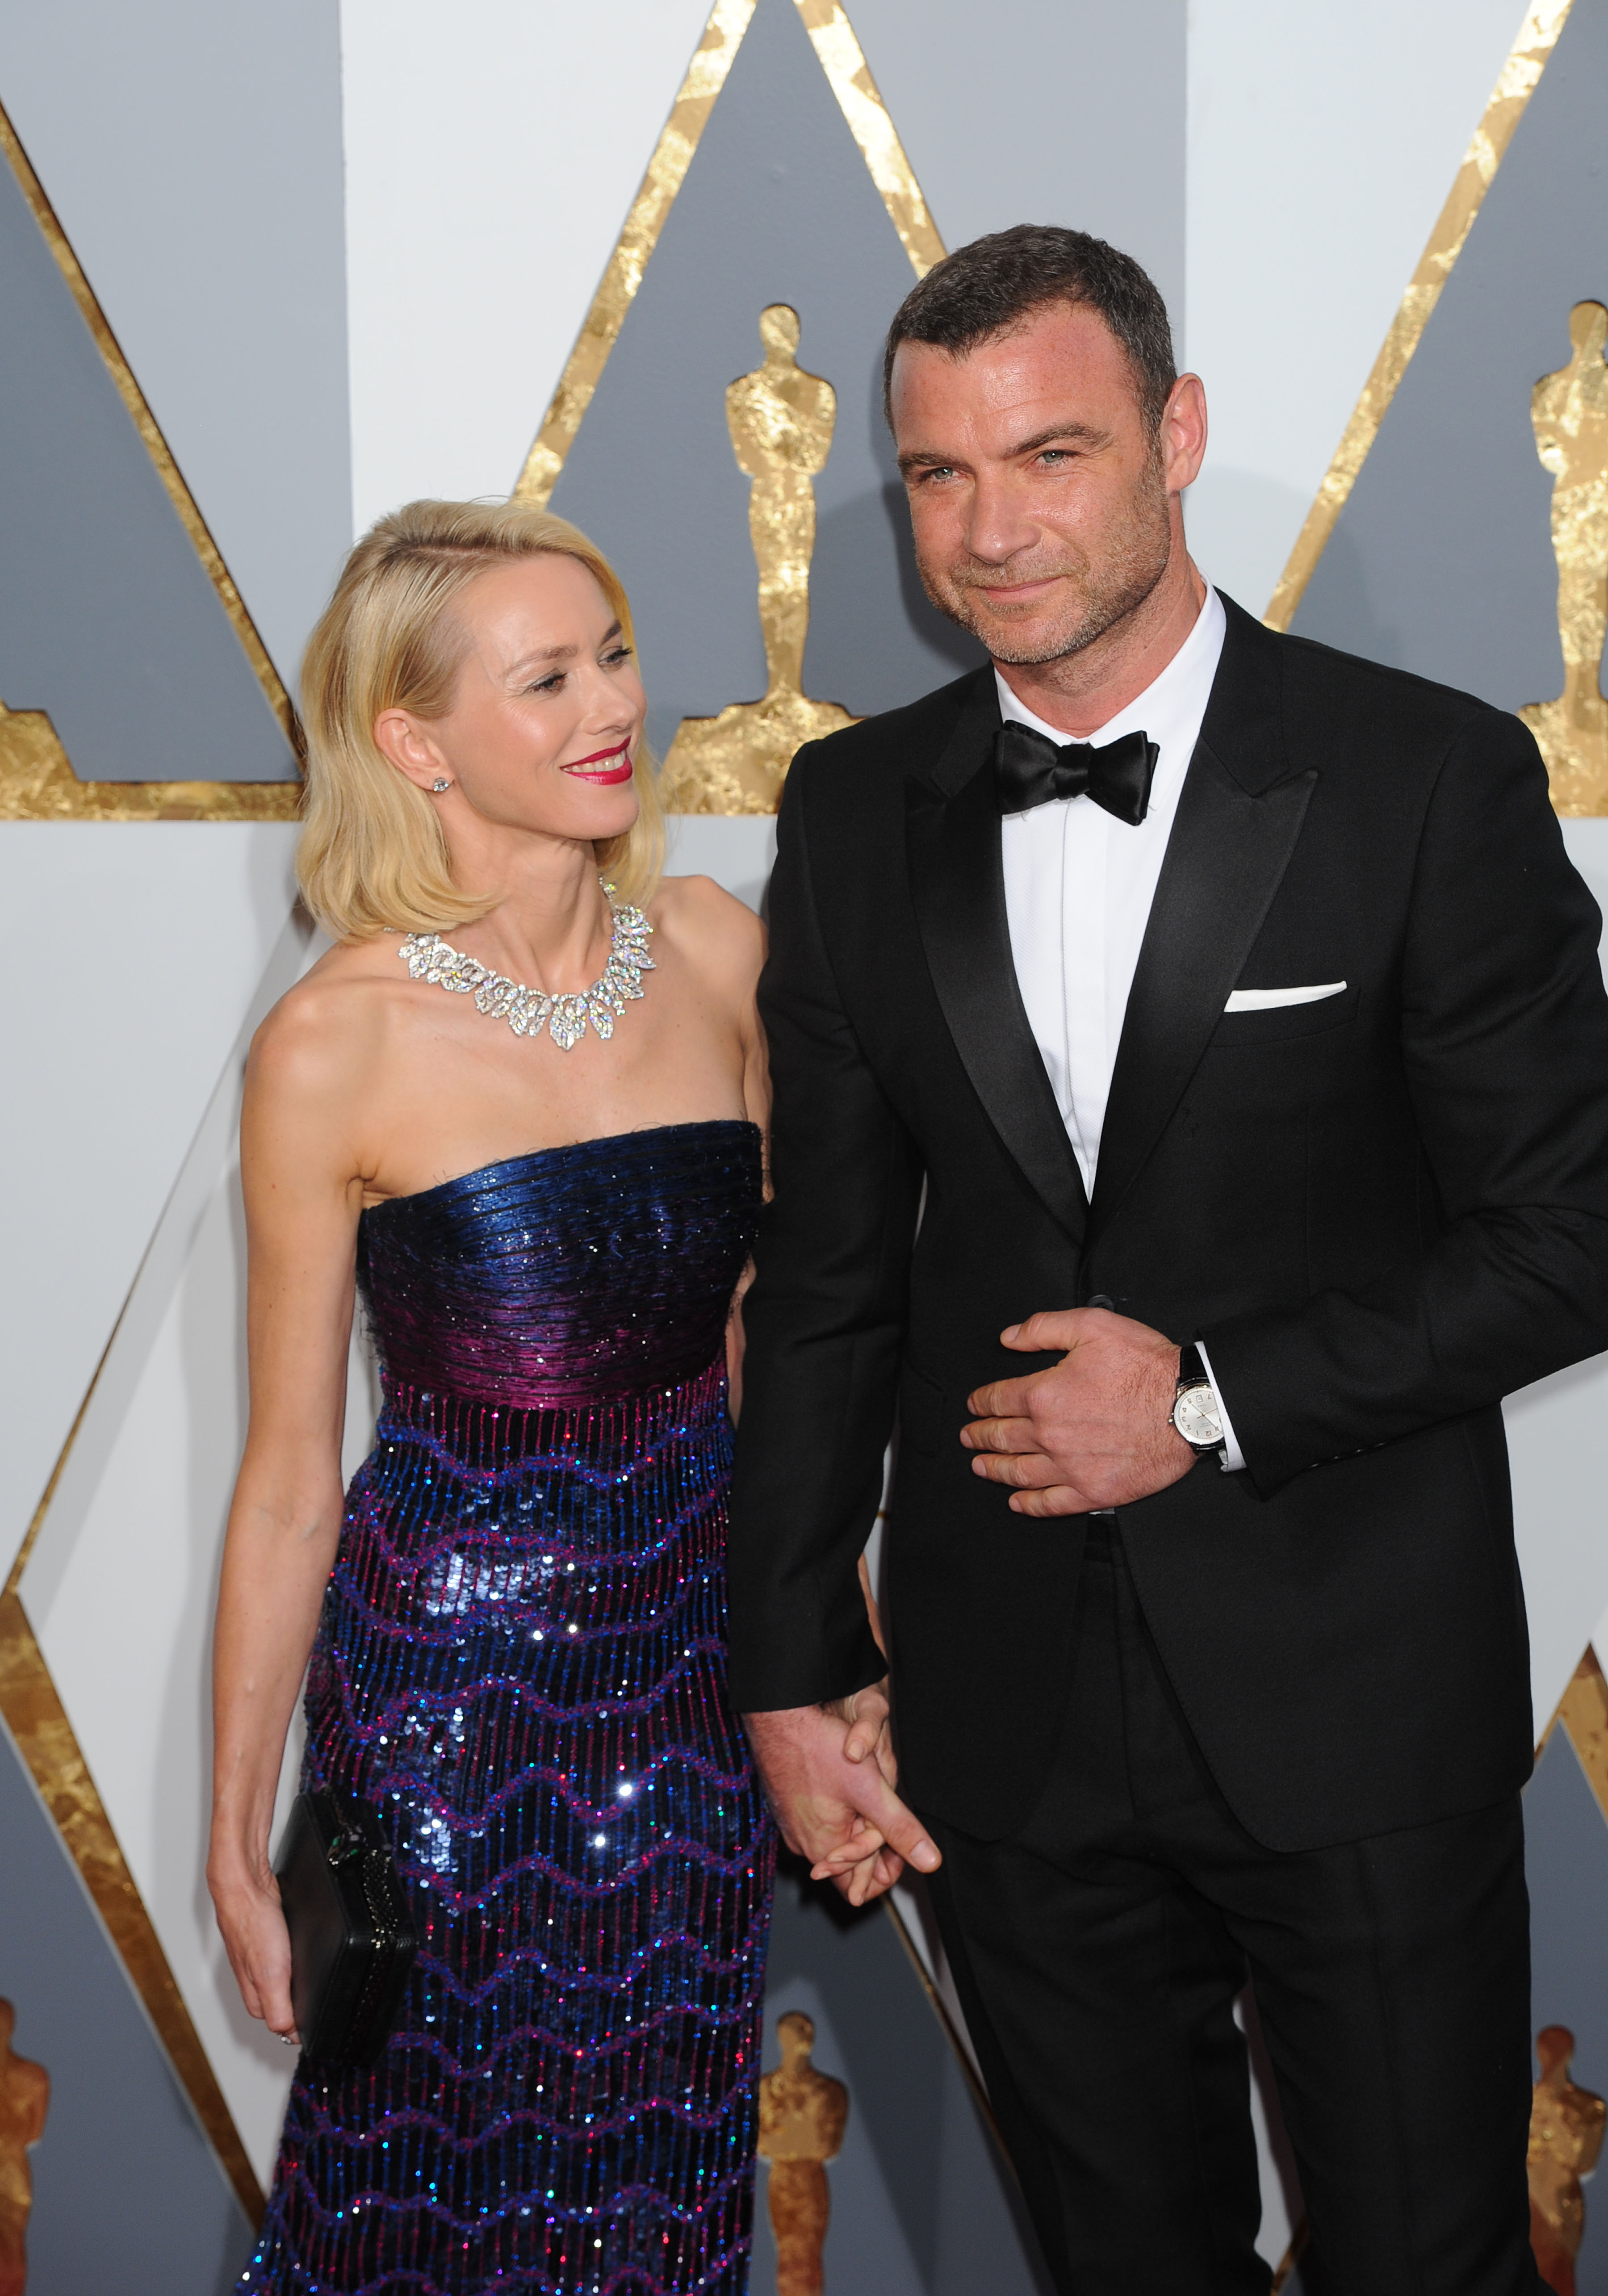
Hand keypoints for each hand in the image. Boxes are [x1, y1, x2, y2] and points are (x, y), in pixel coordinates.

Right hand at [209, 1859, 297, 2044]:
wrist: (246, 1883)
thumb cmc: (252, 1923)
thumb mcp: (270, 1975)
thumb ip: (278, 2007)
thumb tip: (289, 2034)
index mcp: (254, 1993)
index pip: (277, 2022)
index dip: (297, 2027)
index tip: (315, 2029)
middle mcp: (254, 1977)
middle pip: (278, 2004)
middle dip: (297, 2009)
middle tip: (318, 2009)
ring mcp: (260, 1956)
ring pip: (280, 1980)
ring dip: (295, 1986)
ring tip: (313, 1989)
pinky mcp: (268, 1937)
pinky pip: (283, 1957)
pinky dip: (294, 1962)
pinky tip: (303, 1956)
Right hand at [744, 1694, 940, 1907]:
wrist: (778, 1718)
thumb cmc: (818, 1748)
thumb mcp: (871, 1790)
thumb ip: (901, 1828)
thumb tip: (930, 1862)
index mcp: (824, 1849)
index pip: (858, 1889)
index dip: (887, 1872)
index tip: (900, 1846)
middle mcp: (803, 1843)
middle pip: (849, 1863)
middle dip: (873, 1842)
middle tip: (886, 1809)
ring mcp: (793, 1825)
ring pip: (835, 1838)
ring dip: (857, 1824)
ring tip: (868, 1793)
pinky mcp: (789, 1805)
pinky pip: (819, 1821)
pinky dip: (839, 1811)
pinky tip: (847, 1785)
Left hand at [962, 1306, 1194, 1515]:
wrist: (1189, 1407)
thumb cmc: (1146, 1367)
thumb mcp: (1092, 1327)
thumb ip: (1043, 1328)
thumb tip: (1008, 1338)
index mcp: (1044, 1395)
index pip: (998, 1400)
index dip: (981, 1402)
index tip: (974, 1405)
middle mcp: (1050, 1435)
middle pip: (1001, 1437)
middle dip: (980, 1435)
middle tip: (968, 1436)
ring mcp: (1070, 1468)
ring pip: (1018, 1472)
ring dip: (994, 1469)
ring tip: (980, 1466)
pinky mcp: (1093, 1492)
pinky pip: (1051, 1503)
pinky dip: (1029, 1504)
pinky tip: (1017, 1502)